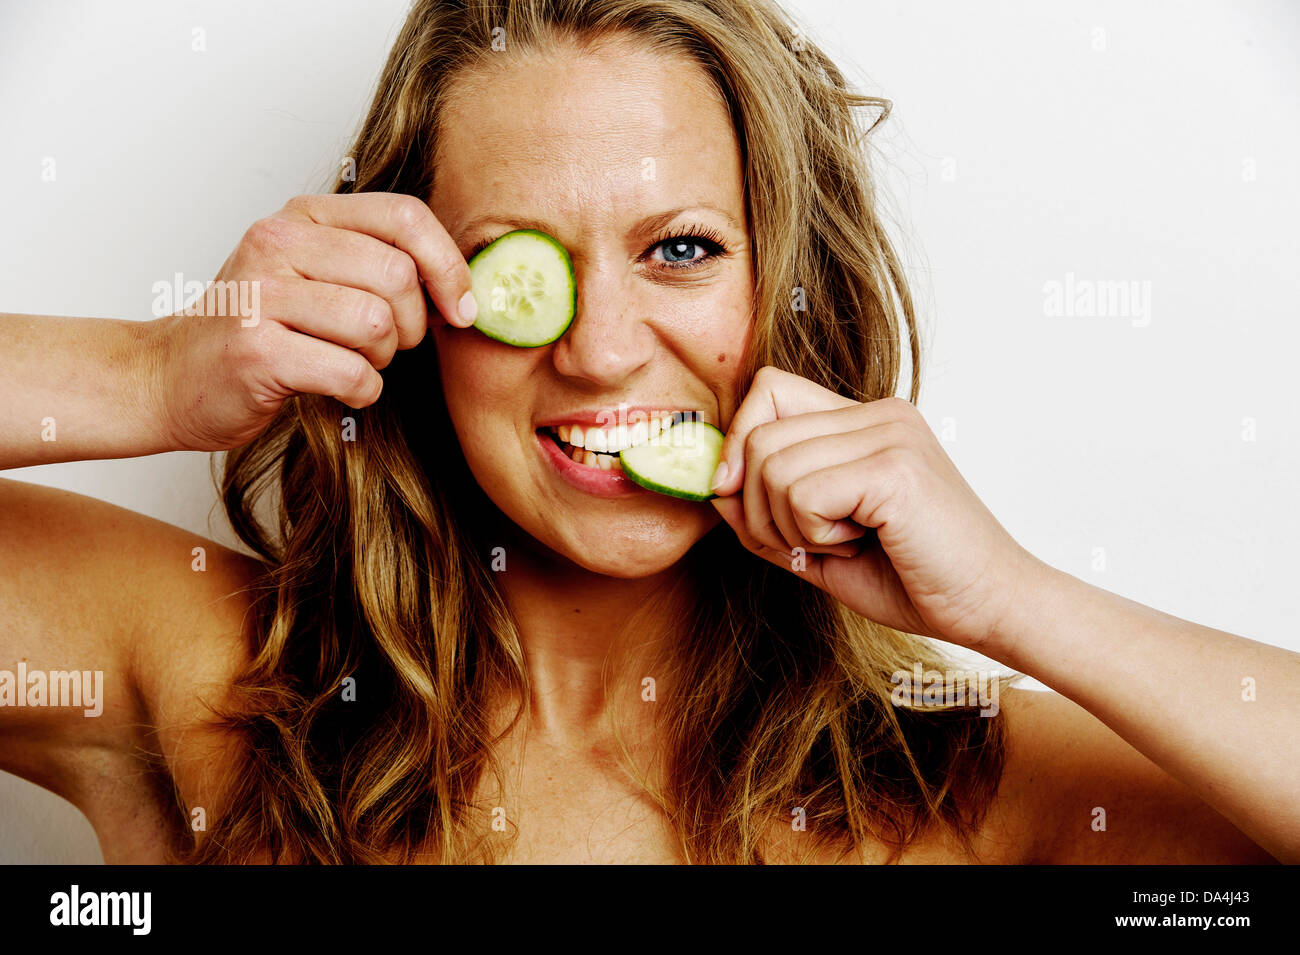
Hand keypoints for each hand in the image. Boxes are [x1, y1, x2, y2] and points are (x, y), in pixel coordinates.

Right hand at [155, 192, 477, 451]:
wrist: (168, 377)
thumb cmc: (257, 331)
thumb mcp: (311, 273)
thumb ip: (374, 261)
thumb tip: (464, 284)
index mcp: (303, 216)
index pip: (404, 216)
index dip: (448, 266)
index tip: (462, 308)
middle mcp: (278, 242)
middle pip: (398, 275)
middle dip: (412, 324)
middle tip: (388, 345)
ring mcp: (261, 294)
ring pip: (377, 322)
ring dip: (383, 358)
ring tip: (355, 362)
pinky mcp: (255, 350)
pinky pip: (351, 371)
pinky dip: (363, 390)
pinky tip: (341, 389)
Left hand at [709, 366, 1046, 652]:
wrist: (988, 609)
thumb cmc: (911, 577)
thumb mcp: (817, 541)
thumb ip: (766, 508)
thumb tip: (713, 484)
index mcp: (865, 419)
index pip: (767, 389)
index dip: (739, 441)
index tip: (740, 495)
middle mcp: (879, 413)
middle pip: (759, 433)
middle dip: (759, 507)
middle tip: (812, 542)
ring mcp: (890, 433)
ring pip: (772, 466)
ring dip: (791, 527)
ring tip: (845, 543)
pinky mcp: (894, 467)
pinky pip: (802, 493)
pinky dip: (815, 536)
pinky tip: (861, 544)